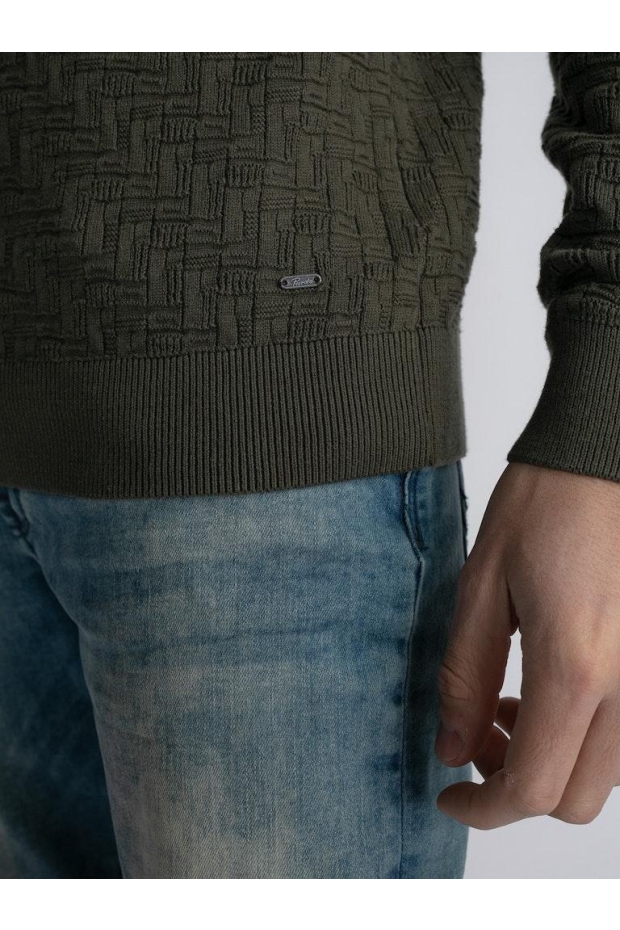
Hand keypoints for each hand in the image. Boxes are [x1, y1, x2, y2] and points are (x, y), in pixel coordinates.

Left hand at [435, 461, 619, 828]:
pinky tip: (555, 691)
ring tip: (510, 703)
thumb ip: (464, 676)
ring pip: (606, 775)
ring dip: (553, 762)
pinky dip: (586, 737)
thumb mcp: (481, 586)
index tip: (449, 796)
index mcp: (575, 666)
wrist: (606, 457)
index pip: (531, 787)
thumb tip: (453, 749)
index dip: (482, 809)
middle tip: (475, 736)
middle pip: (574, 798)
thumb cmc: (546, 505)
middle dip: (514, 786)